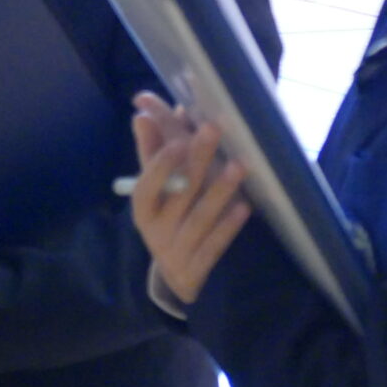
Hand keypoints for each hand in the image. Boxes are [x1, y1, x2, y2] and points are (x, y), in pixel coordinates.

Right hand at [129, 92, 250, 305]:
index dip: (160, 165)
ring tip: (239, 165)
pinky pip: (214, 246)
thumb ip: (150, 150)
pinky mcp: (198, 268)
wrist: (174, 275)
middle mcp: (156, 229)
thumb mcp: (154, 189)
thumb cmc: (164, 218)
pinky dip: (228, 227)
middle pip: (179, 194)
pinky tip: (244, 207)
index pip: (147, 186)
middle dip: (197, 161)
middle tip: (213, 130)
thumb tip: (144, 111)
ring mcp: (177, 250)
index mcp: (143, 207)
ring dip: (220, 191)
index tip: (178, 141)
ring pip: (200, 219)